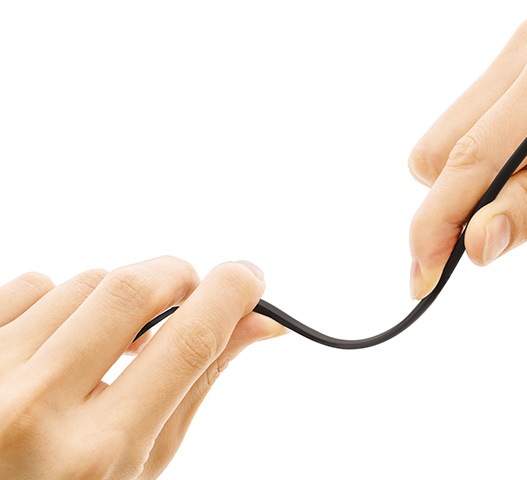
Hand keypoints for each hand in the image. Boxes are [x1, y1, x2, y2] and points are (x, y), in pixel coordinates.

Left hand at [0, 257, 285, 478]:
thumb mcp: (140, 462)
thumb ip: (196, 384)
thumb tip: (256, 323)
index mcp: (96, 455)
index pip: (186, 344)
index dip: (231, 296)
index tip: (249, 278)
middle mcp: (33, 411)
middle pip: (131, 290)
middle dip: (177, 276)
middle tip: (192, 291)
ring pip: (83, 283)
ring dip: (116, 299)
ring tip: (112, 340)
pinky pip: (33, 284)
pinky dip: (63, 300)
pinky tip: (63, 340)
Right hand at [408, 16, 526, 298]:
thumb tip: (470, 243)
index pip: (474, 154)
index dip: (440, 221)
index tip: (423, 276)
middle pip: (443, 147)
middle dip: (457, 206)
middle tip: (498, 241)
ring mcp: (524, 55)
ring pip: (449, 143)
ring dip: (479, 188)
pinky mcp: (522, 72)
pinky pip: (473, 133)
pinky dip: (493, 170)